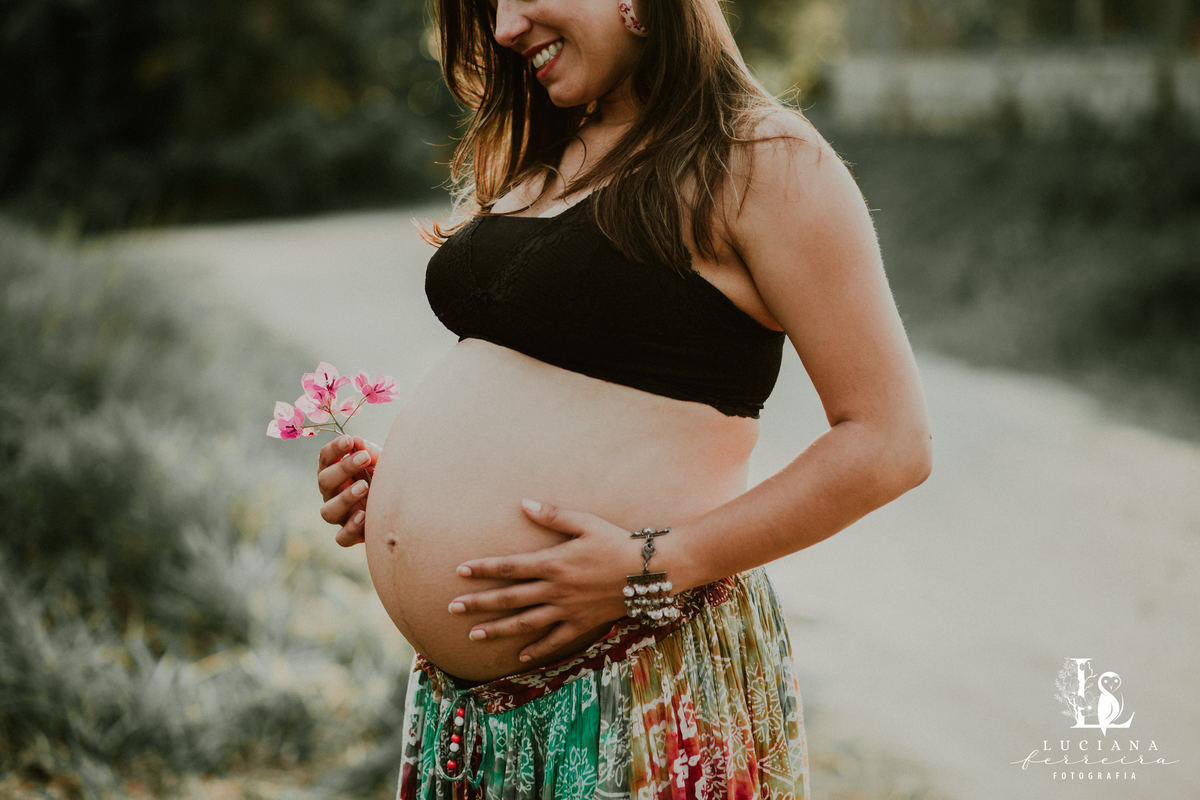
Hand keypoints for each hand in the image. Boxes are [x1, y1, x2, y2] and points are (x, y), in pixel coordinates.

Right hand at [317, 435, 380, 546]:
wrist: (409, 505)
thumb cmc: (390, 477)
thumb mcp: (383, 461)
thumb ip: (370, 452)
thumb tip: (357, 441)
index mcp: (337, 472)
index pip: (325, 459)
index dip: (333, 449)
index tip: (349, 440)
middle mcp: (333, 494)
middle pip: (324, 481)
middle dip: (343, 468)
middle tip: (364, 458)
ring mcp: (341, 516)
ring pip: (328, 512)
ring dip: (344, 497)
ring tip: (364, 486)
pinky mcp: (352, 535)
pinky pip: (342, 538)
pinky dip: (351, 528)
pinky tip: (364, 515)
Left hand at [448, 499, 642, 663]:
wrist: (648, 571)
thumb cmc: (616, 541)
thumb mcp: (585, 522)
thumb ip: (552, 514)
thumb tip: (523, 502)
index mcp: (552, 562)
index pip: (509, 567)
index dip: (483, 568)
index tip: (460, 571)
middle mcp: (555, 589)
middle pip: (509, 598)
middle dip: (478, 603)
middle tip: (452, 608)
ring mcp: (567, 610)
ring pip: (525, 623)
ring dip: (497, 629)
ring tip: (473, 635)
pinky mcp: (581, 623)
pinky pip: (554, 640)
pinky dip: (536, 649)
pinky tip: (519, 656)